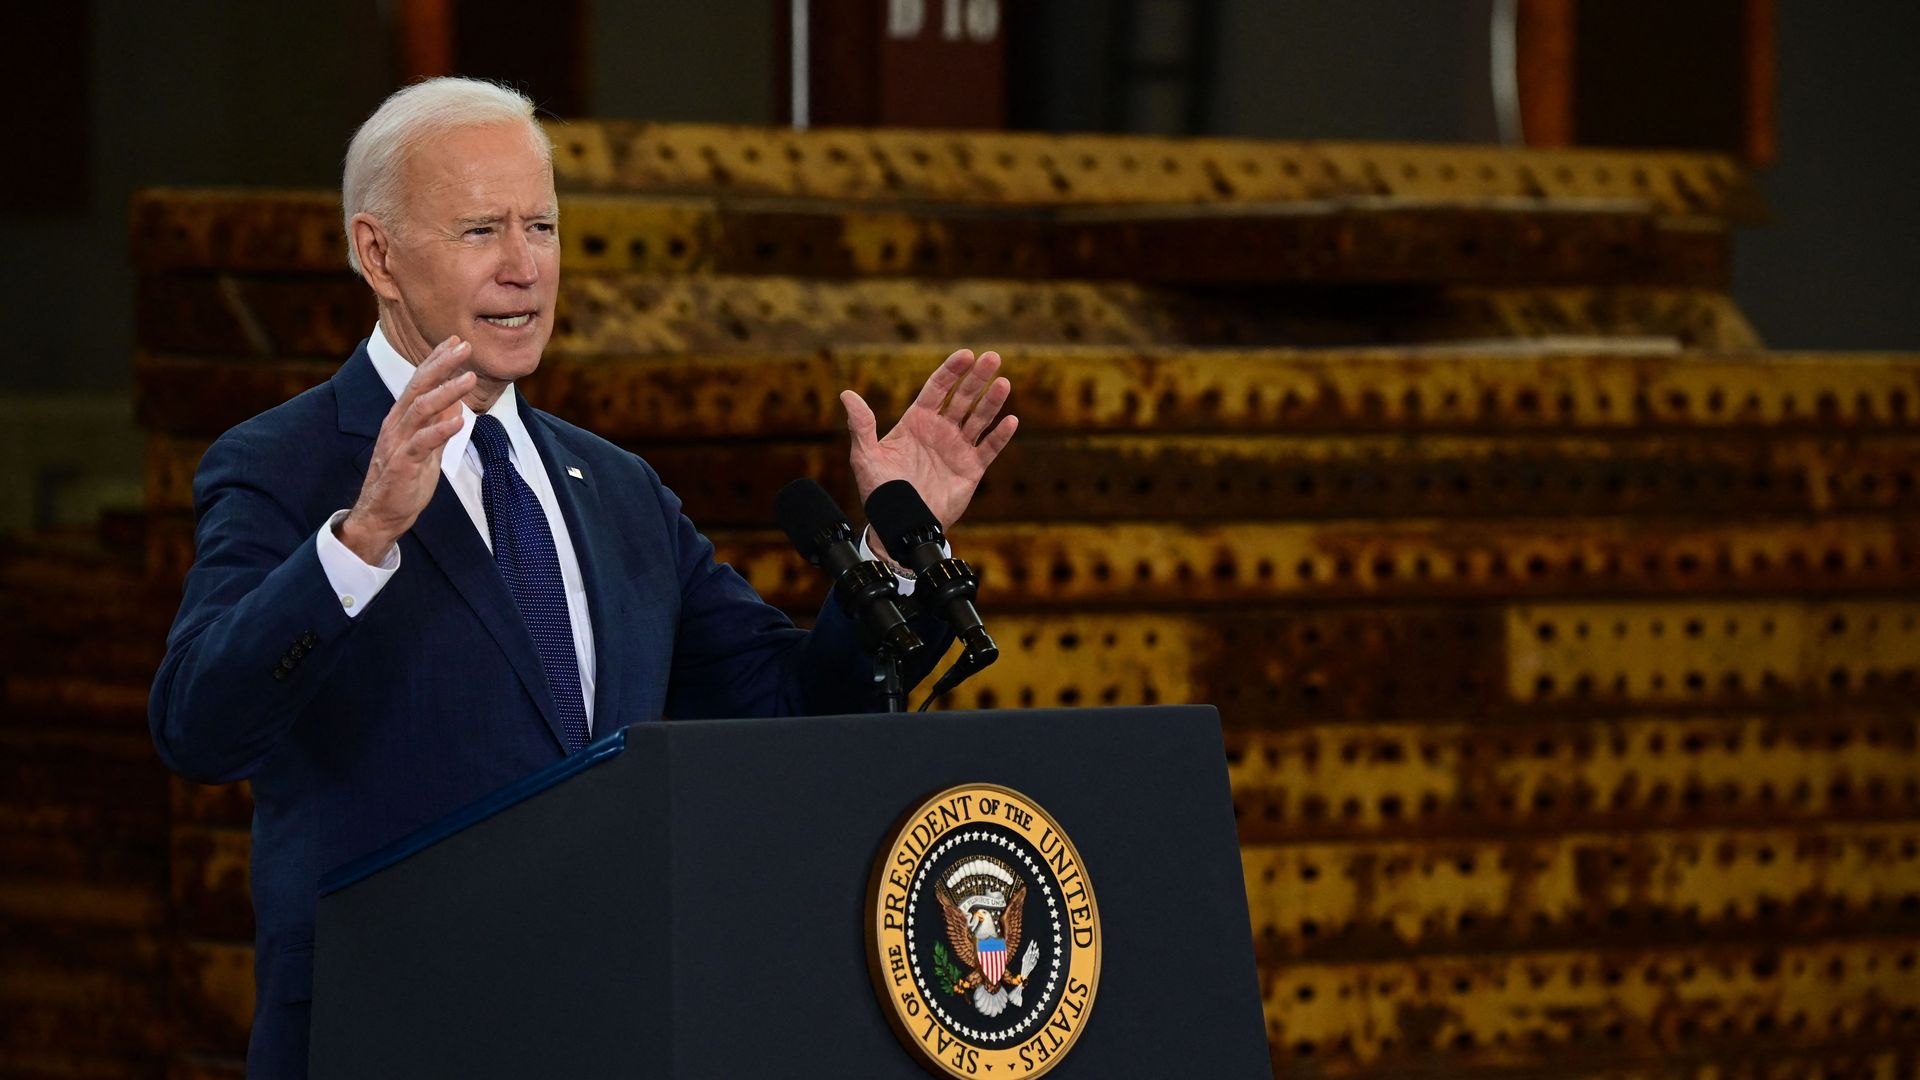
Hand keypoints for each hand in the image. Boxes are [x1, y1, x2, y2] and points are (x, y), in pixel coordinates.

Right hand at [337, 336, 473, 562]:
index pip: (419, 381)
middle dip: (441, 365)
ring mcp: (397, 443)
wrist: (383, 514)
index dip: (436, 360)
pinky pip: (422, 443)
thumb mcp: (427, 447)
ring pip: (421, 410)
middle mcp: (397, 424)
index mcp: (402, 418)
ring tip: (469, 378)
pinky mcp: (401, 464)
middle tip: (464, 347)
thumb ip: (438, 424)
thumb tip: (456, 404)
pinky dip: (441, 430)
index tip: (455, 341)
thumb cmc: (405, 480)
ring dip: (446, 392)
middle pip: (419, 387)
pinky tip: (460, 420)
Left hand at [841, 349, 1017, 536]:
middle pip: (963, 397)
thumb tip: (846, 394)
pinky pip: (989, 449)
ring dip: (992, 401)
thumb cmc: (881, 491)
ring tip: (1003, 383)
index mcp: (917, 421)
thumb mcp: (866, 456)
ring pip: (979, 419)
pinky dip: (1000, 436)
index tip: (966, 354)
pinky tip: (1011, 421)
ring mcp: (957, 448)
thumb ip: (861, 425)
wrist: (899, 524)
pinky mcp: (971, 469)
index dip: (951, 370)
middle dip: (977, 378)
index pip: (937, 388)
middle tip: (992, 358)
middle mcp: (940, 430)